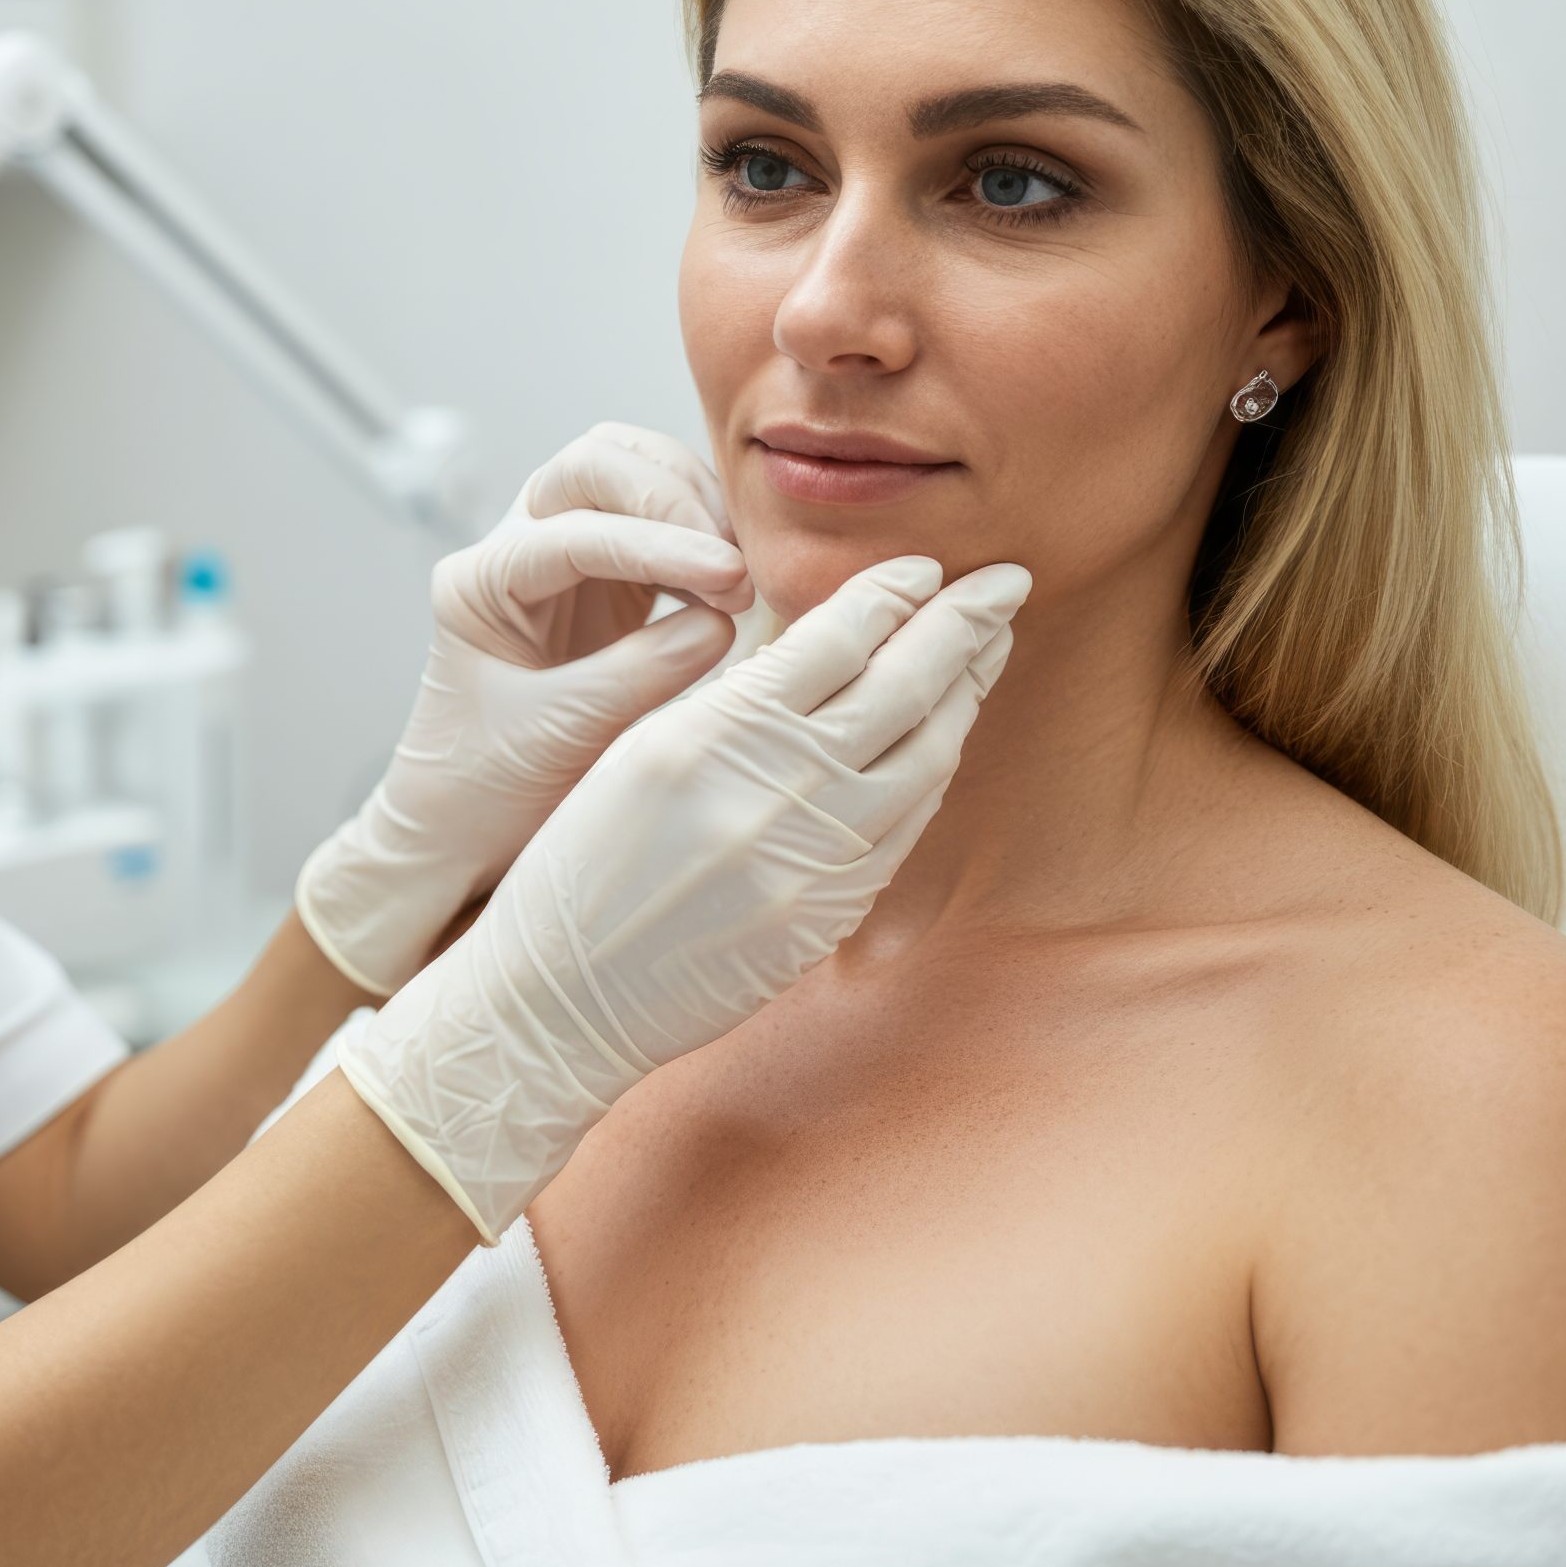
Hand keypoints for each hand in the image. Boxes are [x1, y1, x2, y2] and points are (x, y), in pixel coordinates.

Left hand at [297, 424, 754, 995]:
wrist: (464, 831)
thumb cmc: (486, 789)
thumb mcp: (560, 738)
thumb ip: (640, 675)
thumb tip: (724, 621)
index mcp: (478, 581)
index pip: (576, 531)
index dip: (659, 546)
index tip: (728, 578)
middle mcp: (514, 550)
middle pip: (595, 465)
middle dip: (673, 499)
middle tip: (735, 568)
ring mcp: (561, 561)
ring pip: (631, 477)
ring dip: (695, 508)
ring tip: (743, 576)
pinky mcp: (606, 585)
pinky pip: (660, 527)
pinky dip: (702, 541)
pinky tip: (733, 587)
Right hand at [333, 554, 1032, 1240]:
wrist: (560, 1000)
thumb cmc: (580, 869)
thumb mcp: (640, 753)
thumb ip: (735, 700)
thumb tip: (823, 645)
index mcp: (707, 734)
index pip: (831, 639)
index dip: (891, 594)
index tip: (924, 566)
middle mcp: (767, 791)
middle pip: (901, 686)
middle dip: (963, 624)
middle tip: (1005, 581)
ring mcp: (809, 860)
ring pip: (925, 756)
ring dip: (967, 694)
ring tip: (988, 647)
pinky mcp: (828, 916)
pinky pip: (906, 827)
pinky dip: (934, 769)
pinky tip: (945, 736)